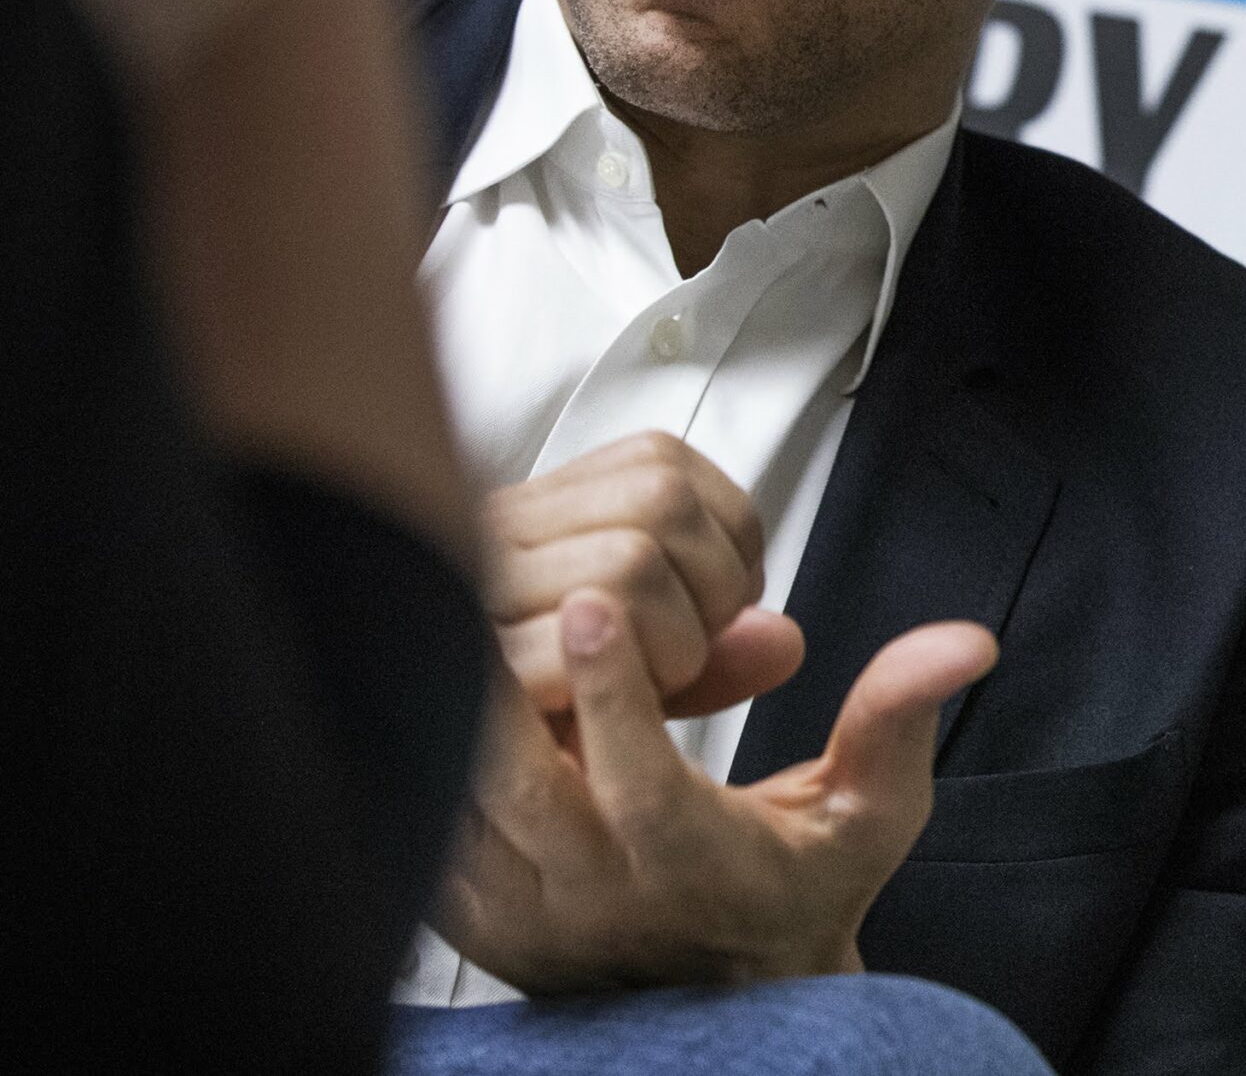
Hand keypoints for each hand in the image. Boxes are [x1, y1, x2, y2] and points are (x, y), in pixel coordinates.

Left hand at [439, 590, 997, 988]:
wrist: (723, 1000)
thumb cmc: (799, 891)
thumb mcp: (871, 813)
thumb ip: (898, 717)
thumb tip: (962, 642)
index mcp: (696, 872)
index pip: (640, 787)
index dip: (613, 694)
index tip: (593, 602)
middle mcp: (595, 904)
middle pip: (518, 792)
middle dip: (501, 682)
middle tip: (490, 580)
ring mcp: (517, 916)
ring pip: (454, 804)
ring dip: (452, 708)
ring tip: (453, 607)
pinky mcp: (464, 912)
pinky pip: (425, 820)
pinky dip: (425, 745)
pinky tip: (440, 671)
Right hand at [485, 432, 804, 719]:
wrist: (425, 819)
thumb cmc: (541, 738)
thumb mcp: (635, 677)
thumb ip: (713, 650)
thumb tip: (785, 643)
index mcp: (531, 514)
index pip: (661, 461)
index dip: (728, 529)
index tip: (728, 597)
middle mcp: (494, 533)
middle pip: (660, 498)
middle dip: (715, 583)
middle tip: (693, 655)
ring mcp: (474, 592)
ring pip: (633, 558)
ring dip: (674, 642)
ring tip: (648, 690)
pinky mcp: (468, 661)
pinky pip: (587, 636)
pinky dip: (629, 682)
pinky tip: (609, 719)